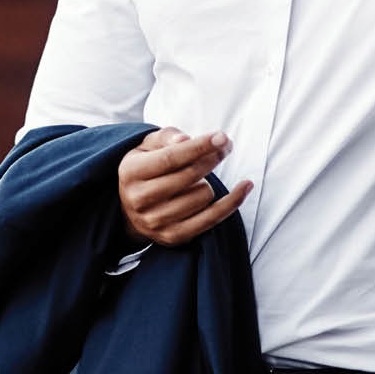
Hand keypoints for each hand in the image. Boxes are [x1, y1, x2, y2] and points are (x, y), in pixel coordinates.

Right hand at [116, 128, 252, 246]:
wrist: (129, 208)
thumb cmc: (145, 168)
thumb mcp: (146, 146)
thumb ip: (167, 137)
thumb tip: (186, 140)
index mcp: (131, 172)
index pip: (171, 158)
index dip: (199, 147)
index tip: (222, 137)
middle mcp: (140, 199)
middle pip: (190, 176)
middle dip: (212, 158)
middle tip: (224, 146)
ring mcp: (156, 221)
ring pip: (202, 195)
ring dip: (207, 182)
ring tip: (196, 180)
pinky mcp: (174, 236)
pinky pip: (212, 218)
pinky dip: (232, 202)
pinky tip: (245, 186)